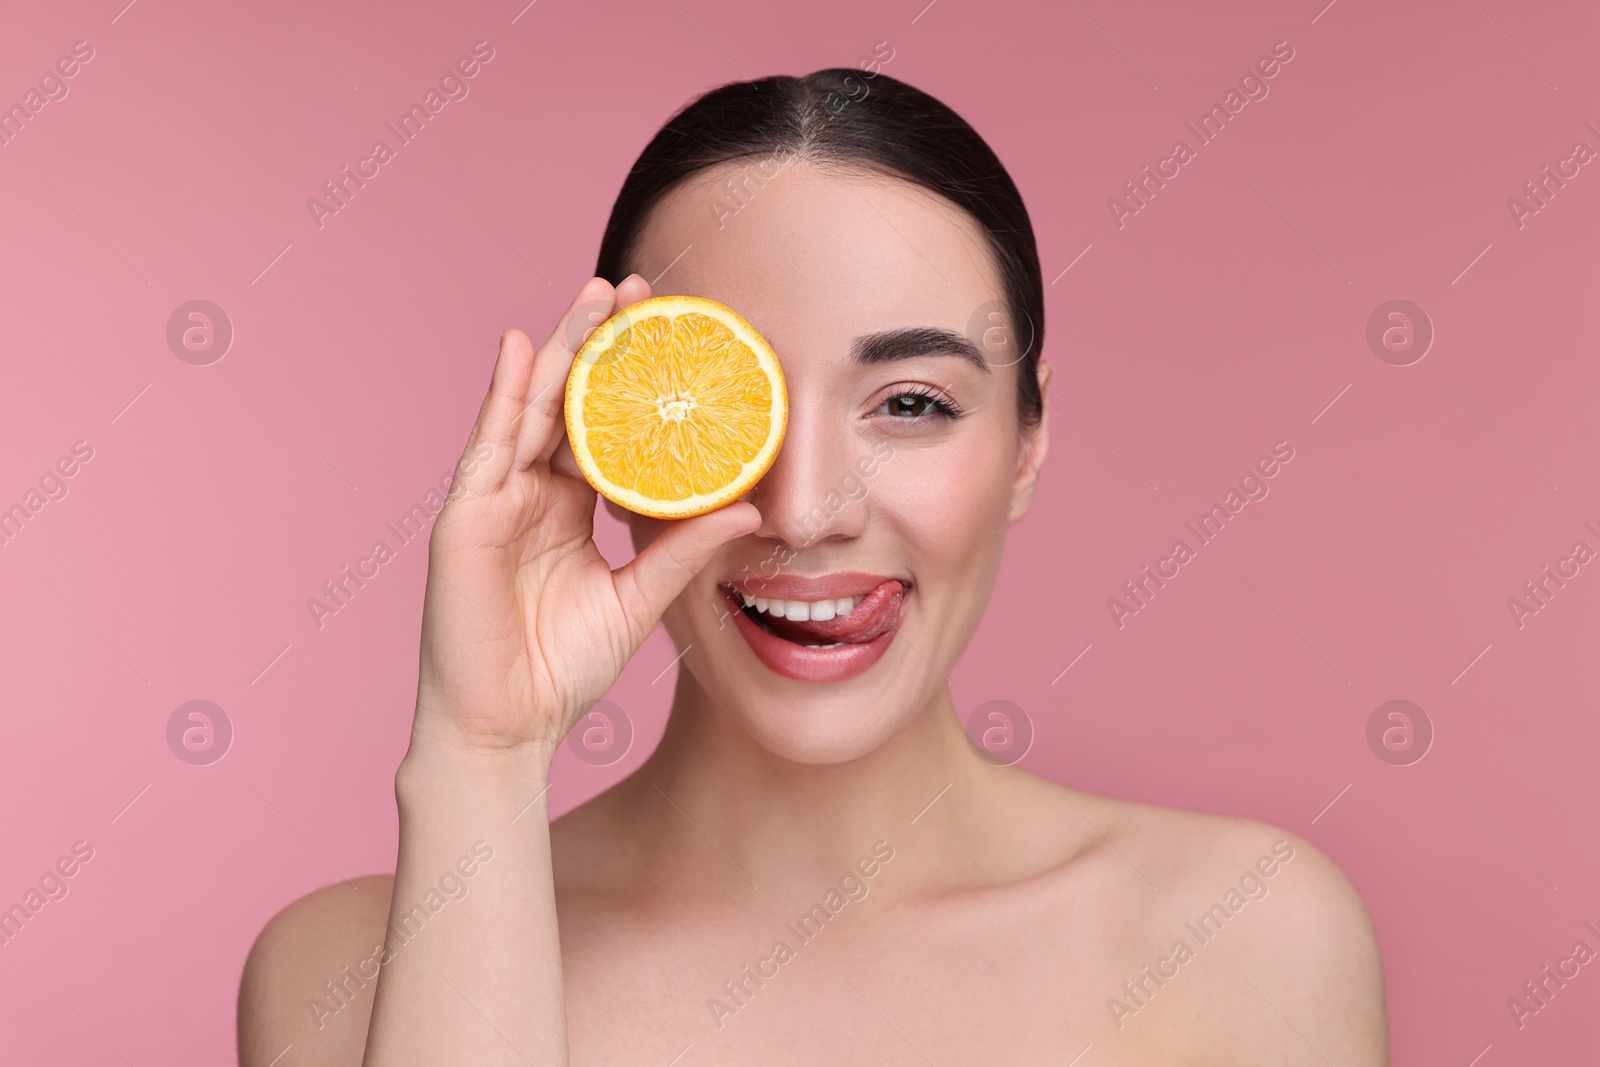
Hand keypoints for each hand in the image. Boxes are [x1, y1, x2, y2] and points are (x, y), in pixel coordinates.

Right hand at [408, 275, 759, 765]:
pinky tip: (516, 346)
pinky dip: (500, 394)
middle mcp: (529, 494)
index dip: (631, 383)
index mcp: (568, 509)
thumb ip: (683, 550)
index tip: (671, 336)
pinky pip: (486, 445)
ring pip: (530, 409)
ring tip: (594, 297)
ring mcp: (494, 500)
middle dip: (598, 345)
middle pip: (566, 403)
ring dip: (559, 349)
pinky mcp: (465, 517)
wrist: (508, 727)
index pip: (602, 428)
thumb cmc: (562, 670)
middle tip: (637, 291)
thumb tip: (749, 510)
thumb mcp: (639, 599)